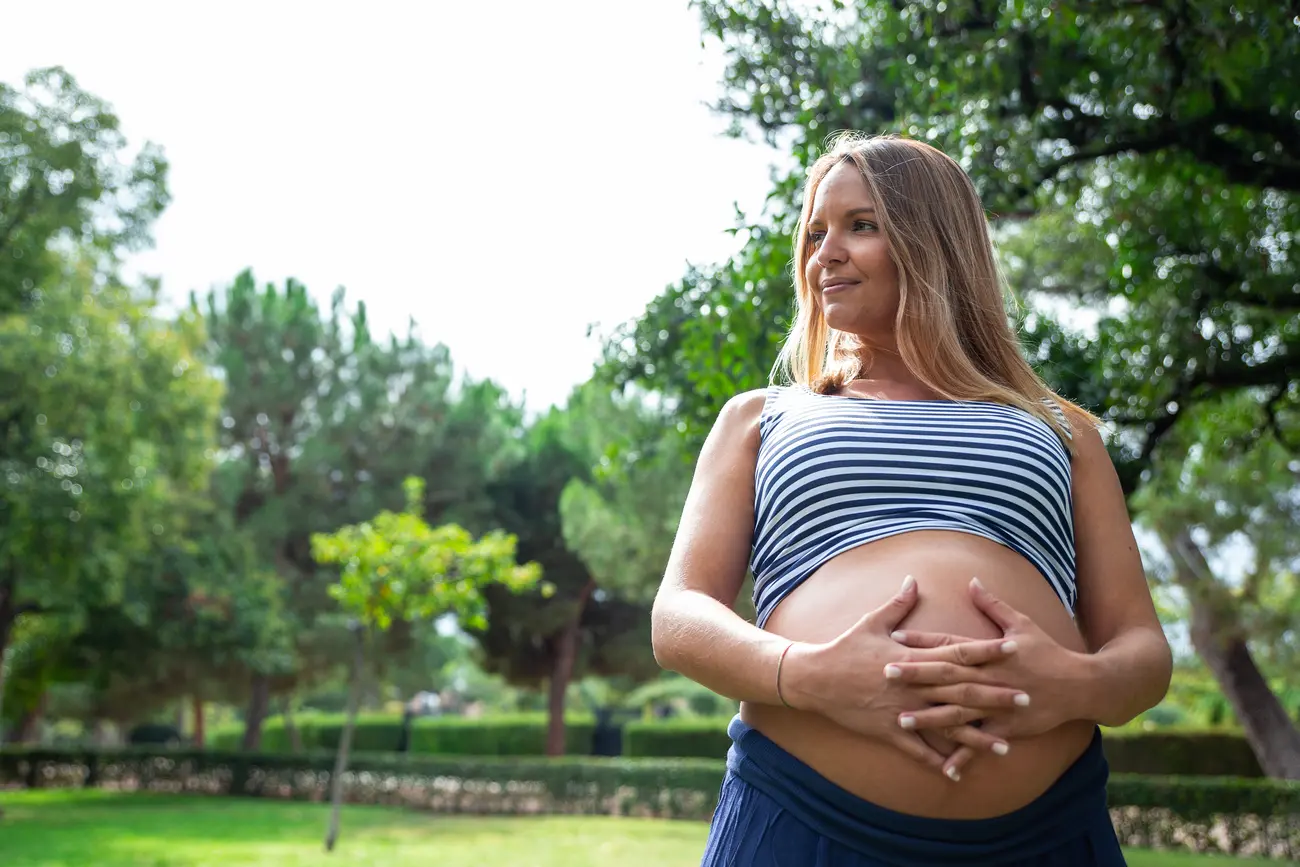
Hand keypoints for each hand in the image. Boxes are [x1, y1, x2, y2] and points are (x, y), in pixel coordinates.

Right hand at [781, 575, 1022, 774]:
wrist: (815, 679)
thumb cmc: (845, 647)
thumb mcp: (872, 622)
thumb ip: (898, 604)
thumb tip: (913, 580)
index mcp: (912, 658)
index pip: (958, 652)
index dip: (987, 650)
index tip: (1013, 648)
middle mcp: (913, 686)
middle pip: (962, 690)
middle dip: (995, 695)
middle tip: (1027, 698)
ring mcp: (903, 711)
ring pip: (948, 725)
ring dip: (977, 736)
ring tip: (1006, 745)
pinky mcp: (890, 731)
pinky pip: (918, 750)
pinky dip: (938, 762)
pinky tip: (957, 772)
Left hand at [887, 577, 1089, 779]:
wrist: (1080, 685)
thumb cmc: (1047, 651)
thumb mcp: (1021, 623)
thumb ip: (993, 604)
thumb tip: (972, 581)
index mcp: (989, 653)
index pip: (950, 644)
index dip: (923, 641)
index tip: (896, 637)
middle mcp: (990, 678)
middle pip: (947, 677)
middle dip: (916, 675)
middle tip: (885, 673)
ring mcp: (997, 705)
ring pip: (958, 712)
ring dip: (930, 717)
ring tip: (902, 720)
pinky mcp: (1007, 728)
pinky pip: (982, 744)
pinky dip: (965, 756)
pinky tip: (945, 768)